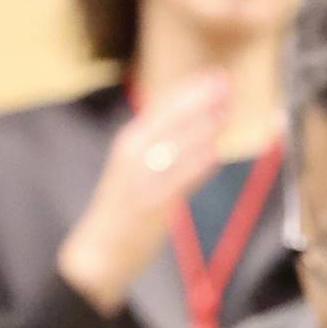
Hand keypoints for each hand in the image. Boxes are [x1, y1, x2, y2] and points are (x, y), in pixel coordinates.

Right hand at [56, 70, 231, 313]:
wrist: (99, 252)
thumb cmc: (123, 212)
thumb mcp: (139, 171)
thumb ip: (161, 151)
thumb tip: (195, 134)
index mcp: (130, 142)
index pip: (163, 107)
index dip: (190, 89)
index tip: (214, 75)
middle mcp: (133, 153)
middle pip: (170, 118)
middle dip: (200, 98)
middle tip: (227, 82)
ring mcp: (142, 177)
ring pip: (176, 144)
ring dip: (203, 125)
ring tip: (227, 109)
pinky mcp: (152, 203)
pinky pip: (178, 179)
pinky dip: (196, 164)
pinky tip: (214, 152)